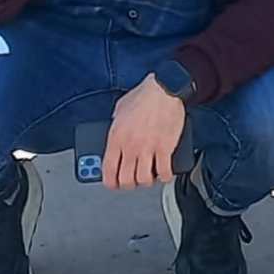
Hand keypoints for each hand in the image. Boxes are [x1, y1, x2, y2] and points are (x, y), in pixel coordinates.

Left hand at [101, 75, 185, 189]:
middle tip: (133, 181)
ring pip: (144, 179)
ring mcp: (148, 148)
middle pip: (126, 180)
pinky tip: (164, 173)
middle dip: (129, 184)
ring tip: (149, 176)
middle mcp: (131, 146)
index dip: (110, 182)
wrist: (164, 88)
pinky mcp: (165, 148)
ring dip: (146, 181)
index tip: (113, 184)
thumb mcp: (119, 109)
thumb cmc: (144, 95)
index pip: (108, 170)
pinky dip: (164, 176)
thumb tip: (115, 134)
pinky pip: (164, 171)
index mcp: (116, 137)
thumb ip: (115, 125)